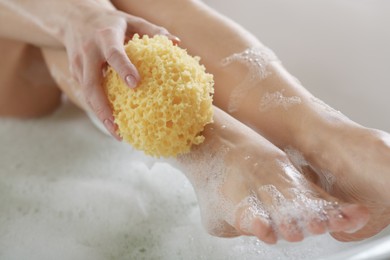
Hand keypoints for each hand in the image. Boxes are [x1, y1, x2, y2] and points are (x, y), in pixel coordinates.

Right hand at [62, 1, 178, 139]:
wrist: (74, 17)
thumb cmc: (110, 21)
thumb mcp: (131, 20)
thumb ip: (153, 31)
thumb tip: (177, 43)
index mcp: (105, 37)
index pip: (113, 54)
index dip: (123, 69)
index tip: (135, 84)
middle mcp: (88, 52)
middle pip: (92, 84)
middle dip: (103, 108)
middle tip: (118, 127)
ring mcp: (78, 64)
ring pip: (86, 94)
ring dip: (100, 115)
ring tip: (117, 133)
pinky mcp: (74, 73)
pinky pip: (86, 94)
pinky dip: (98, 109)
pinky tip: (111, 122)